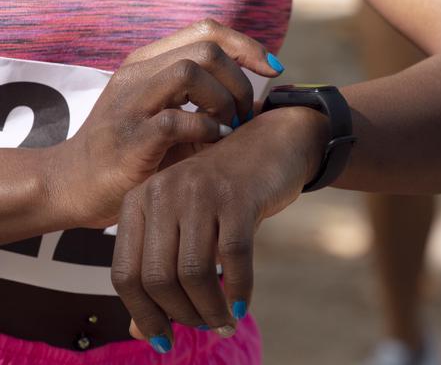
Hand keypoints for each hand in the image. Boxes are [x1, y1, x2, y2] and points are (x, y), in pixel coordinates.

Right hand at [50, 19, 283, 227]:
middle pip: (206, 48)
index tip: (273, 70)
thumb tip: (263, 103)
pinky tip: (212, 144)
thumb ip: (207, 101)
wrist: (73, 185)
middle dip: (240, 81)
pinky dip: (205, 131)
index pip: (207, 30)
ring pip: (190, 72)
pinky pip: (177, 119)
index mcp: (150, 62)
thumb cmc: (133, 152)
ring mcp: (130, 104)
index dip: (247, 45)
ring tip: (227, 128)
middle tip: (243, 115)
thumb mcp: (170, 115)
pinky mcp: (129, 139)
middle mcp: (138, 74)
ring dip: (223, 101)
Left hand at [110, 106, 327, 352]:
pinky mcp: (237, 196)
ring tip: (224, 322)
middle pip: (157, 277)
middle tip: (205, 327)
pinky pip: (233, 258)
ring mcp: (199, 192)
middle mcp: (162, 193)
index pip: (124, 273)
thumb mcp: (187, 227)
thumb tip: (144, 334)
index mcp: (138, 200)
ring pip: (194, 272)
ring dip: (210, 309)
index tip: (163, 338)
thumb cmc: (225, 194)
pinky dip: (239, 290)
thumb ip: (161, 274)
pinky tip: (242, 306)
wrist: (272, 145)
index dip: (142, 314)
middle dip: (181, 314)